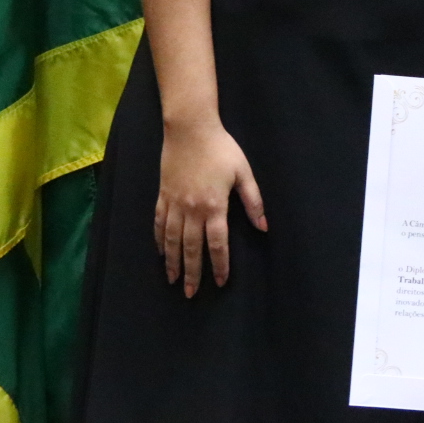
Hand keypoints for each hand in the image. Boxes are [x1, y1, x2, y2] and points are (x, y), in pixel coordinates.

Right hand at [155, 116, 265, 296]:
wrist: (190, 129)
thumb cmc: (221, 149)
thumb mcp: (243, 172)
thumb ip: (254, 201)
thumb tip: (264, 227)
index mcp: (214, 206)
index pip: (217, 244)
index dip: (219, 265)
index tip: (220, 282)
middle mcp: (192, 210)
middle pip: (191, 248)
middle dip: (192, 273)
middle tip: (191, 294)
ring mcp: (174, 203)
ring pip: (172, 240)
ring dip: (173, 262)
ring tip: (173, 280)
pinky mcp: (163, 195)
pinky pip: (159, 223)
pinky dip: (159, 240)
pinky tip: (161, 252)